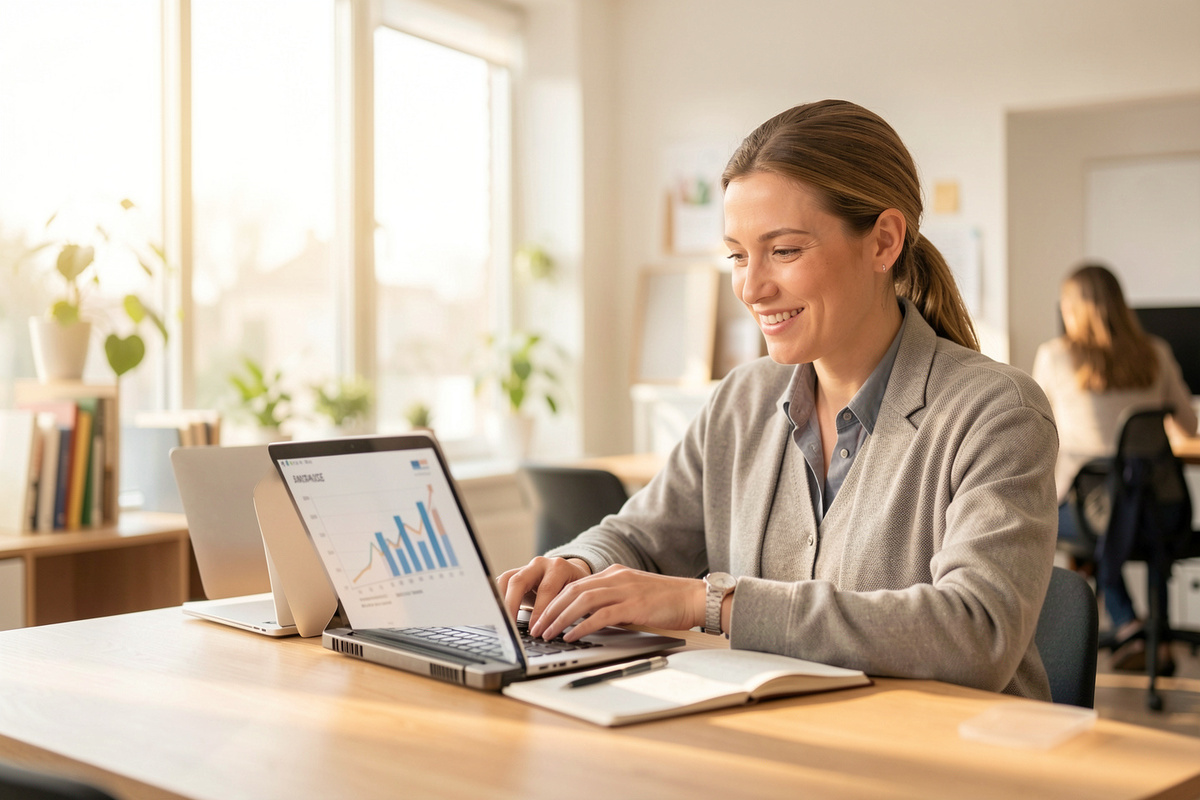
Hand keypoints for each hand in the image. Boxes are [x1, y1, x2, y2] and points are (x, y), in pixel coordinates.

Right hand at [497, 556, 592, 627]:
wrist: (571, 574)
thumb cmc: (576, 588)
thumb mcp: (577, 597)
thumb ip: (567, 608)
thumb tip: (558, 630)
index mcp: (558, 568)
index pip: (546, 589)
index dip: (540, 611)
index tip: (535, 630)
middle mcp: (540, 565)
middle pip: (519, 581)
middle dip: (512, 605)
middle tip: (510, 626)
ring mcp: (525, 568)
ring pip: (506, 580)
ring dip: (501, 601)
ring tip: (500, 620)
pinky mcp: (515, 575)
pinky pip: (501, 584)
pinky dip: (497, 599)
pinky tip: (497, 614)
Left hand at [528, 565, 705, 641]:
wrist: (694, 598)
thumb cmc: (667, 602)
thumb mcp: (632, 597)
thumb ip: (611, 604)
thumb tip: (589, 621)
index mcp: (613, 574)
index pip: (574, 585)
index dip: (553, 601)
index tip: (540, 616)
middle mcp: (616, 578)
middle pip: (572, 590)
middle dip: (550, 610)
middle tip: (536, 628)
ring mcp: (625, 589)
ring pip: (582, 600)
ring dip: (560, 618)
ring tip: (548, 633)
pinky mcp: (634, 604)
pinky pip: (601, 615)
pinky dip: (582, 625)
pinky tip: (572, 636)